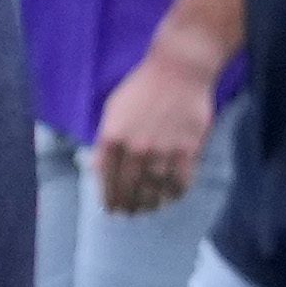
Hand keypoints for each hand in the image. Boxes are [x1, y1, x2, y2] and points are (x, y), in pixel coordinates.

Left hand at [92, 46, 219, 216]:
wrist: (178, 72)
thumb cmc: (141, 88)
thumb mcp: (112, 110)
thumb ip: (105, 140)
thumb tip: (97, 168)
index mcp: (112, 137)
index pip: (107, 177)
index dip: (109, 196)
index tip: (111, 208)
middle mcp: (135, 148)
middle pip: (130, 187)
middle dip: (128, 205)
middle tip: (128, 214)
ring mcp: (162, 151)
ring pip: (155, 189)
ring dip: (150, 204)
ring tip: (147, 210)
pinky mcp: (188, 150)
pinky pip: (181, 182)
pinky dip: (174, 194)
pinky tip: (170, 198)